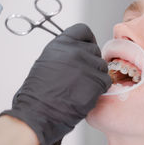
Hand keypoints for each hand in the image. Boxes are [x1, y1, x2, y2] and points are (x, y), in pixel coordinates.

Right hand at [0, 23, 110, 144]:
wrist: (38, 113)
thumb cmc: (37, 93)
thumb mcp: (46, 62)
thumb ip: (64, 53)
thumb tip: (79, 51)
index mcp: (60, 44)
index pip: (83, 31)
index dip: (86, 41)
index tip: (85, 51)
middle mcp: (75, 51)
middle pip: (95, 50)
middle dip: (90, 62)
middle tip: (80, 77)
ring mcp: (87, 66)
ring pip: (102, 66)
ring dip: (95, 76)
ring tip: (80, 88)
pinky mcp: (96, 82)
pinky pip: (106, 81)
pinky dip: (99, 88)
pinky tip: (86, 94)